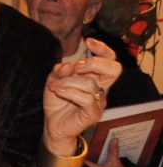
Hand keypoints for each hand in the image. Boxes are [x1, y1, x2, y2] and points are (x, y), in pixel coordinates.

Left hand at [42, 38, 120, 155]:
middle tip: (76, 68)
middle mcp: (100, 88)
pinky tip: (58, 91)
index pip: (110, 60)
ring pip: (90, 84)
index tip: (88, 42)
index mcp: (94, 78)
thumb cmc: (57, 101)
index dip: (103, 49)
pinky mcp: (93, 114)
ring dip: (68, 81)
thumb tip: (68, 65)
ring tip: (55, 86)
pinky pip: (86, 99)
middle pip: (113, 69)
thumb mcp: (53, 80)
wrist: (52, 124)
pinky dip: (69, 92)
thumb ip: (60, 71)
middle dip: (93, 63)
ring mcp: (98, 102)